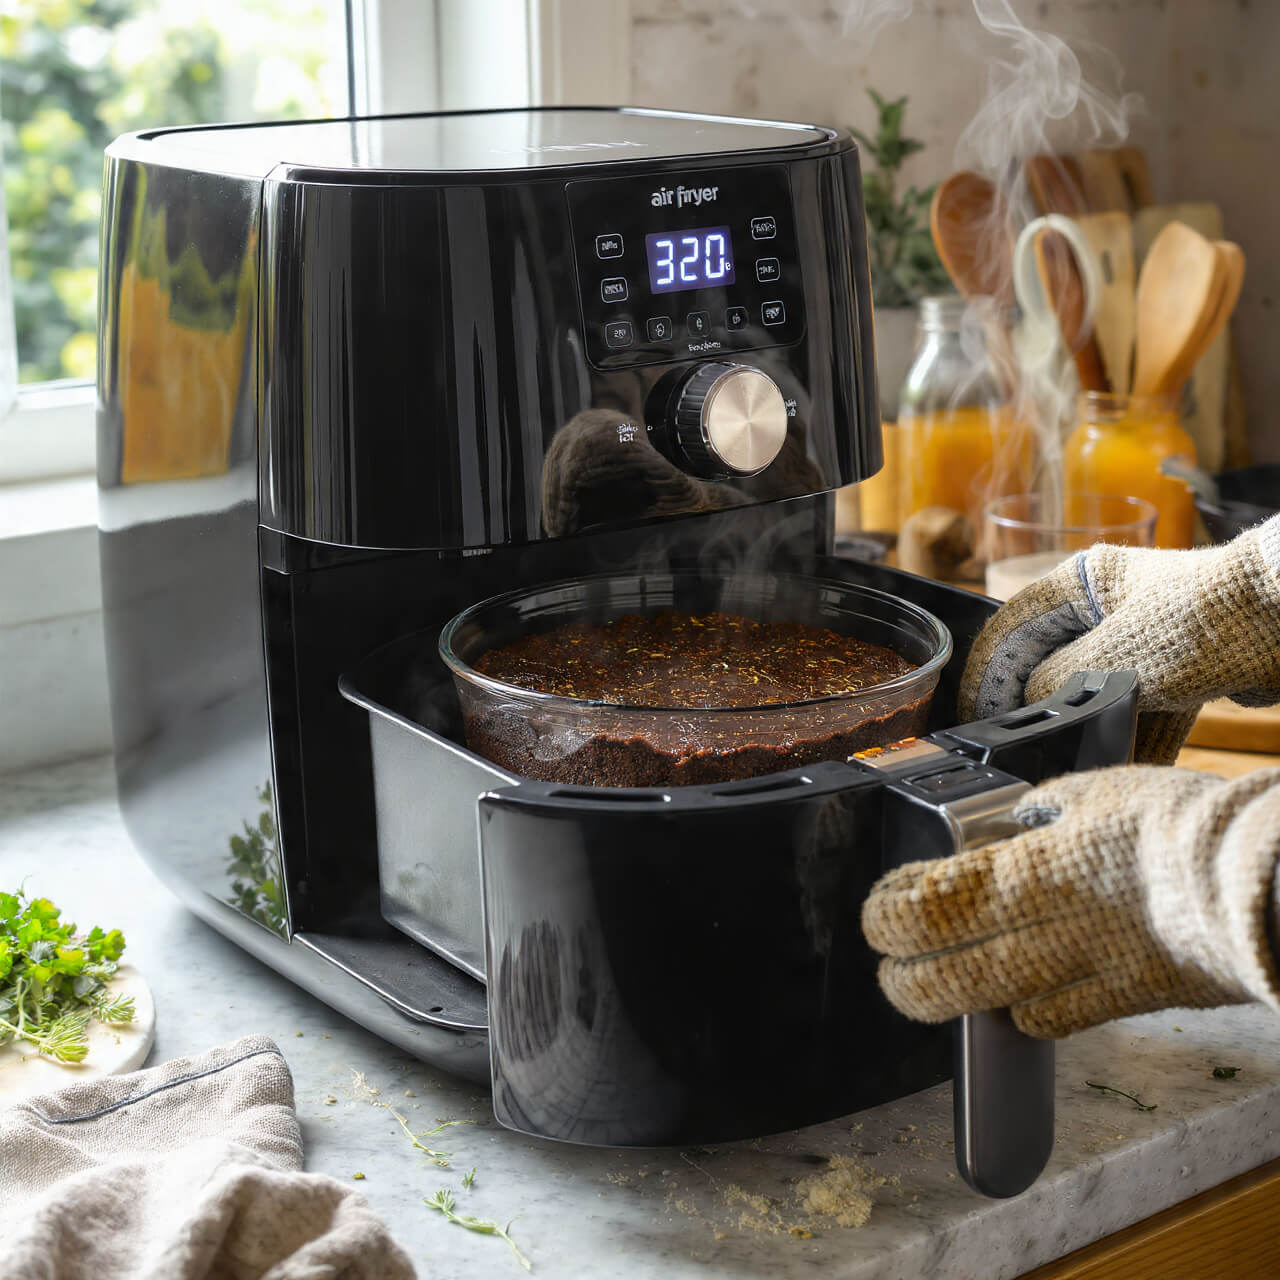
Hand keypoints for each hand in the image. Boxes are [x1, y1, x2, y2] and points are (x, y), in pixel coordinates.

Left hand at [862, 765, 1279, 1037]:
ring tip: (923, 985)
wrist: (1260, 885)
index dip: (888, 913)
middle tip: (889, 958)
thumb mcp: (1096, 793)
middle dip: (900, 974)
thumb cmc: (1180, 826)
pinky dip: (1021, 1014)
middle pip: (939, 974)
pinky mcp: (1118, 1002)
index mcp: (1026, 870)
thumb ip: (1045, 812)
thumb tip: (1020, 824)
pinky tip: (1013, 1000)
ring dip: (944, 999)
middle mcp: (1040, 931)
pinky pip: (1049, 1022)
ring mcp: (1077, 974)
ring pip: (984, 1006)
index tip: (879, 908)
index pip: (927, 904)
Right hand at [959, 518, 1279, 762]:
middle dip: (1040, 712)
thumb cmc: (1203, 621)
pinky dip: (1133, 739)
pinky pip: (1143, 708)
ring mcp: (1144, 637)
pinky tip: (1120, 771)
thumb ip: (1057, 683)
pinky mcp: (1180, 665)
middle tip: (1021, 752)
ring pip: (1097, 692)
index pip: (1009, 629)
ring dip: (1089, 734)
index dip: (985, 676)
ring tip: (1069, 770)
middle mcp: (1105, 606)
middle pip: (1051, 664)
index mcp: (1080, 583)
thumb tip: (1030, 703)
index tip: (974, 721)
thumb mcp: (1115, 659)